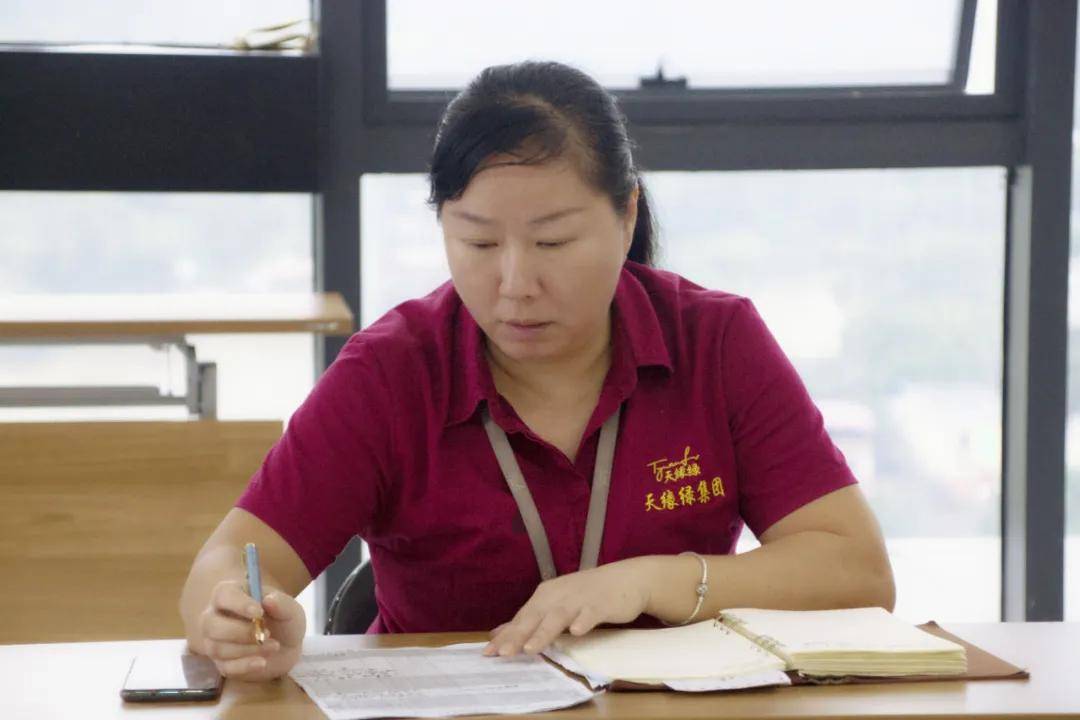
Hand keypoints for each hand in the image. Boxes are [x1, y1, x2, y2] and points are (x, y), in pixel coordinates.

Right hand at [194, 580, 306, 679]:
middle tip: (267, 633)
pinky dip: (245, 666)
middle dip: (241, 632)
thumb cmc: (283, 620)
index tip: (259, 612)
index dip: (239, 604)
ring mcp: (214, 641)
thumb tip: (269, 600)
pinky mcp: (220, 663)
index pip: (223, 595)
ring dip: (248, 649)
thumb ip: (282, 604)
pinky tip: (262, 663)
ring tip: (274, 646)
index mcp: (230, 594)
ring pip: (217, 648)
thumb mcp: (291, 610)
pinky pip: (225, 667)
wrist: (286, 647)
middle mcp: (215, 616)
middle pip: (211, 624)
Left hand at [483, 557, 654, 656]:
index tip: (488, 653)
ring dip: (544, 632)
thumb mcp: (555, 604)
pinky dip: (583, 621)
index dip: (505, 635)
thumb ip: (529, 619)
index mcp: (546, 596)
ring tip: (530, 648)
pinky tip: (577, 631)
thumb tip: (498, 633)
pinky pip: (591, 613)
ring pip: (558, 616)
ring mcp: (580, 598)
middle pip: (535, 616)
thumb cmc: (587, 595)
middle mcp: (559, 595)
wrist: (626, 579)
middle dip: (518, 635)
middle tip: (503, 653)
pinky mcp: (601, 603)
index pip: (522, 618)